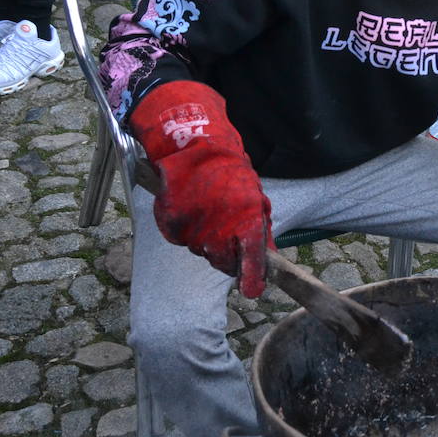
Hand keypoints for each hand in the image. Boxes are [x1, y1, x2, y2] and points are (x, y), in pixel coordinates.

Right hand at [129, 81, 273, 296]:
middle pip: (223, 262)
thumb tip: (266, 258)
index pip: (252, 258)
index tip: (253, 291)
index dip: (253, 277)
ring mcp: (193, 230)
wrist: (192, 146)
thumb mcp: (255, 197)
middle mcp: (219, 229)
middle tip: (226, 234)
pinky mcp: (171, 226)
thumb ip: (260, 230)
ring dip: (207, 240)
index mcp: (246, 219)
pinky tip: (192, 209)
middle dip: (227, 256)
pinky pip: (182, 240)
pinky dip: (187, 231)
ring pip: (202, 251)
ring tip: (208, 212)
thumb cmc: (229, 172)